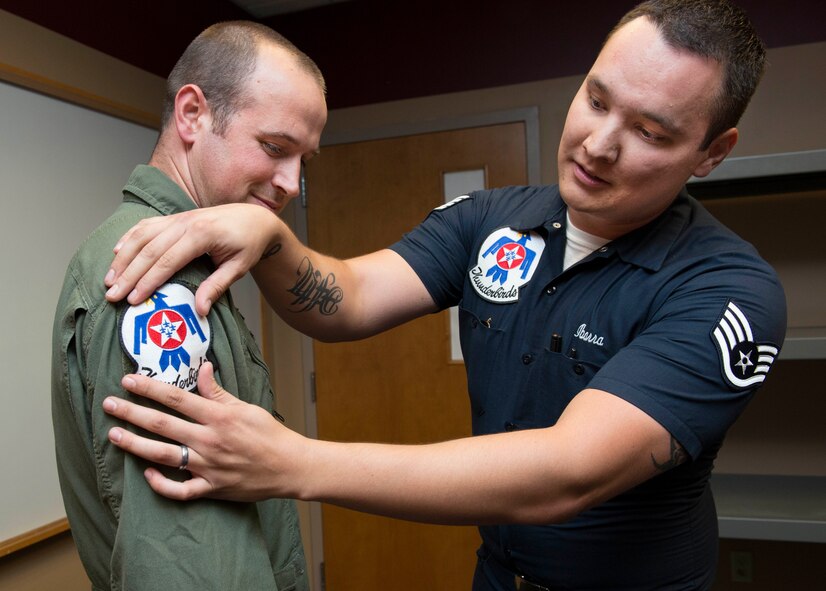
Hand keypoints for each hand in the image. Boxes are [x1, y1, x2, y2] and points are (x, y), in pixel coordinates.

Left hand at [103, 362, 302, 501]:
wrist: (290, 466)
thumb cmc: (270, 434)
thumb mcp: (246, 407)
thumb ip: (219, 392)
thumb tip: (204, 368)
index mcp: (219, 416)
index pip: (177, 398)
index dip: (149, 388)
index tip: (128, 380)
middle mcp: (209, 440)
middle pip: (162, 425)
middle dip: (132, 413)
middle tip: (108, 405)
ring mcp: (208, 466)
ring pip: (163, 456)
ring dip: (135, 445)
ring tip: (114, 436)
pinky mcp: (212, 488)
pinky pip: (180, 490)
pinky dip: (161, 485)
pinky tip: (146, 475)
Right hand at [104, 204, 279, 314]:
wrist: (255, 218)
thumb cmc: (248, 244)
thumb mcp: (238, 268)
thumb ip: (217, 287)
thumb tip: (200, 311)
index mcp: (202, 234)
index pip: (167, 261)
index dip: (148, 281)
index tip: (132, 299)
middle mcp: (186, 222)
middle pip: (149, 250)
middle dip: (128, 274)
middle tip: (111, 295)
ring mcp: (179, 218)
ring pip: (142, 236)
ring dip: (123, 257)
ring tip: (109, 278)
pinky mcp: (175, 218)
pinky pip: (147, 225)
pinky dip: (129, 238)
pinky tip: (117, 252)